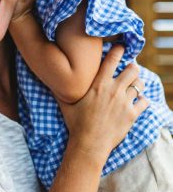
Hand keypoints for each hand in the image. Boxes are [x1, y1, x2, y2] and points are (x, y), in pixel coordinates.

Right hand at [58, 45, 147, 164]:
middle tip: (129, 69)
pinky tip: (138, 101)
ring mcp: (124, 102)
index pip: (112, 60)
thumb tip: (47, 78)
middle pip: (132, 70)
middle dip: (132, 68)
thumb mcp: (65, 103)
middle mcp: (114, 90)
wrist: (89, 144)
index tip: (121, 48)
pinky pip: (144, 102)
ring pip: (139, 85)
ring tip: (134, 85)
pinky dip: (142, 100)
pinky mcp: (131, 115)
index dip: (119, 50)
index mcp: (99, 84)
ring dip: (137, 84)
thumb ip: (60, 89)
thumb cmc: (75, 123)